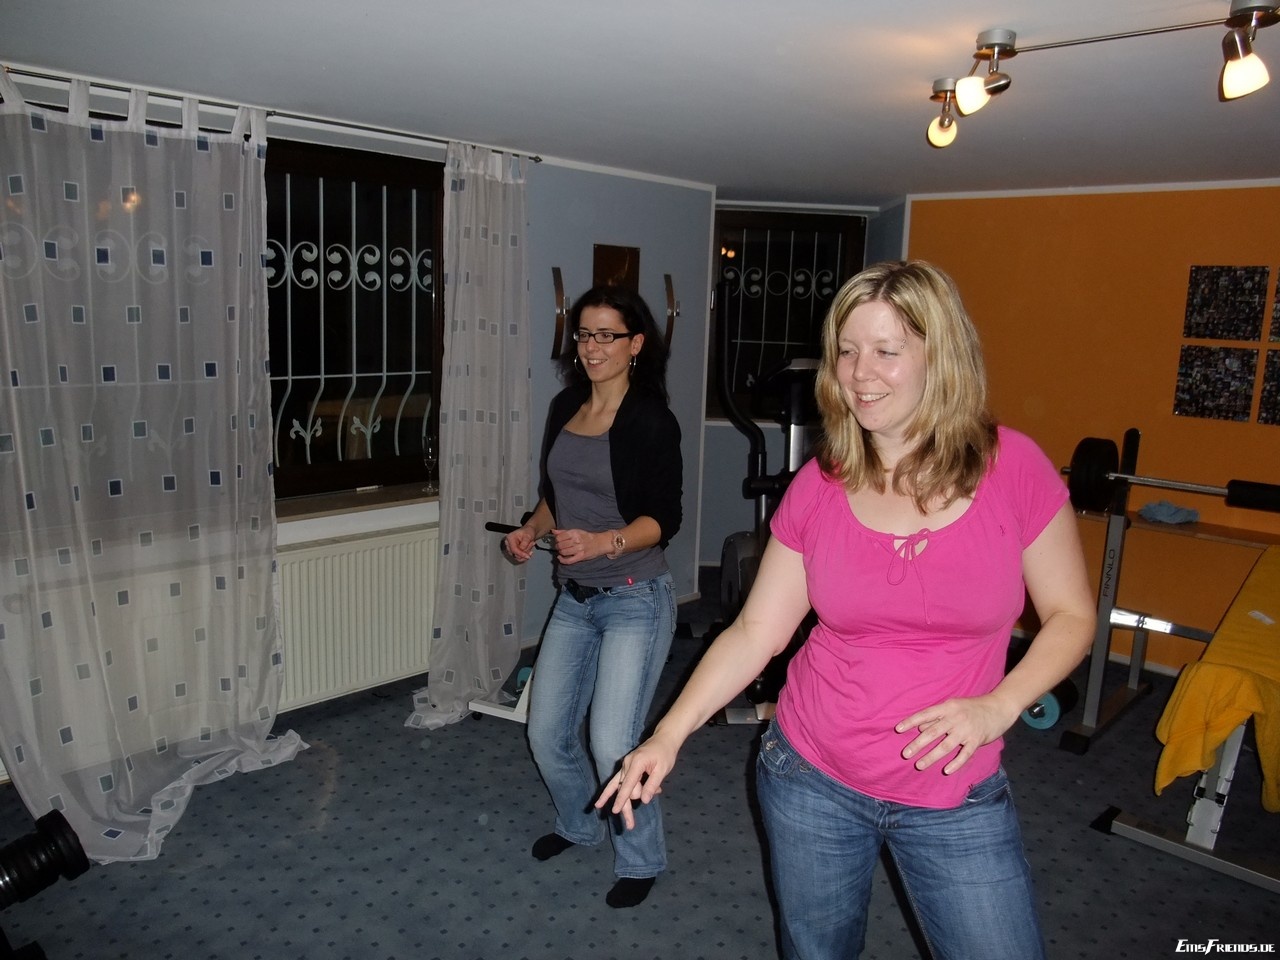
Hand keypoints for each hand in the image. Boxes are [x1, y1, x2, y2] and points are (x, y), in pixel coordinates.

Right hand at [503, 526, 537, 562]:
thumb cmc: (528, 532)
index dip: (521, 554)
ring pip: (518, 557)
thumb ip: (524, 544)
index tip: (528, 556)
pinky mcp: (514, 553)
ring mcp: (511, 549)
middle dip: (525, 551)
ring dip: (526, 553)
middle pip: (515, 554)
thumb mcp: (528, 536)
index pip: (514, 549)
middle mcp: (508, 544)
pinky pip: (520, 558)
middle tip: (532, 544)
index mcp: (510, 538)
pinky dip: (526, 555)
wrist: (529, 532)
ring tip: (531, 545)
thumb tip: (522, 550)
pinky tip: (529, 549)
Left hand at [551, 528, 603, 565]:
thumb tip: (553, 531)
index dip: (556, 540)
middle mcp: (576, 541)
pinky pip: (568, 560)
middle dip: (558, 546)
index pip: (559, 537)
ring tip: (562, 551)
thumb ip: (563, 531)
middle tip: (560, 546)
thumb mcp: (576, 531)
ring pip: (563, 552)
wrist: (599, 543)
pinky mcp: (581, 557)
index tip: (558, 541)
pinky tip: (560, 558)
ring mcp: (579, 549)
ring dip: (560, 552)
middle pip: (560, 545)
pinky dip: (562, 560)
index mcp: (574, 533)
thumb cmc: (586, 537)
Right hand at [594, 733, 677, 829]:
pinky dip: (630, 793)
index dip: (621, 799)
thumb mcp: (662, 770)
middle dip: (625, 808)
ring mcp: (625, 766)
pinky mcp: (627, 768)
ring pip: (621, 788)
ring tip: (630, 822)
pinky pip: (624, 783)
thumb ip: (652, 784)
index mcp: (636, 763)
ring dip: (628, 803)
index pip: (627, 785)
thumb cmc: (665, 753)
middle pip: (623, 790)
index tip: (615, 811)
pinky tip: (627, 799)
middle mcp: (627, 764)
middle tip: (629, 826)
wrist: (663, 739)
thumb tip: (643, 801)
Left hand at [895, 694, 1017, 774]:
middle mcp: (955, 718)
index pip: (925, 714)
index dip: (911, 722)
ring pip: (945, 746)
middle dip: (918, 744)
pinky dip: (955, 763)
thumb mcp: (953, 706)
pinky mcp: (977, 740)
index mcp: (948, 707)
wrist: (999, 708)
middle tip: (905, 754)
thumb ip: (937, 716)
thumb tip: (920, 727)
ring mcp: (966, 730)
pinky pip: (964, 754)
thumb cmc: (972, 707)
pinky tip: (946, 771)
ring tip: (919, 765)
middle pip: (933, 732)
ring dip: (931, 756)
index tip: (898, 729)